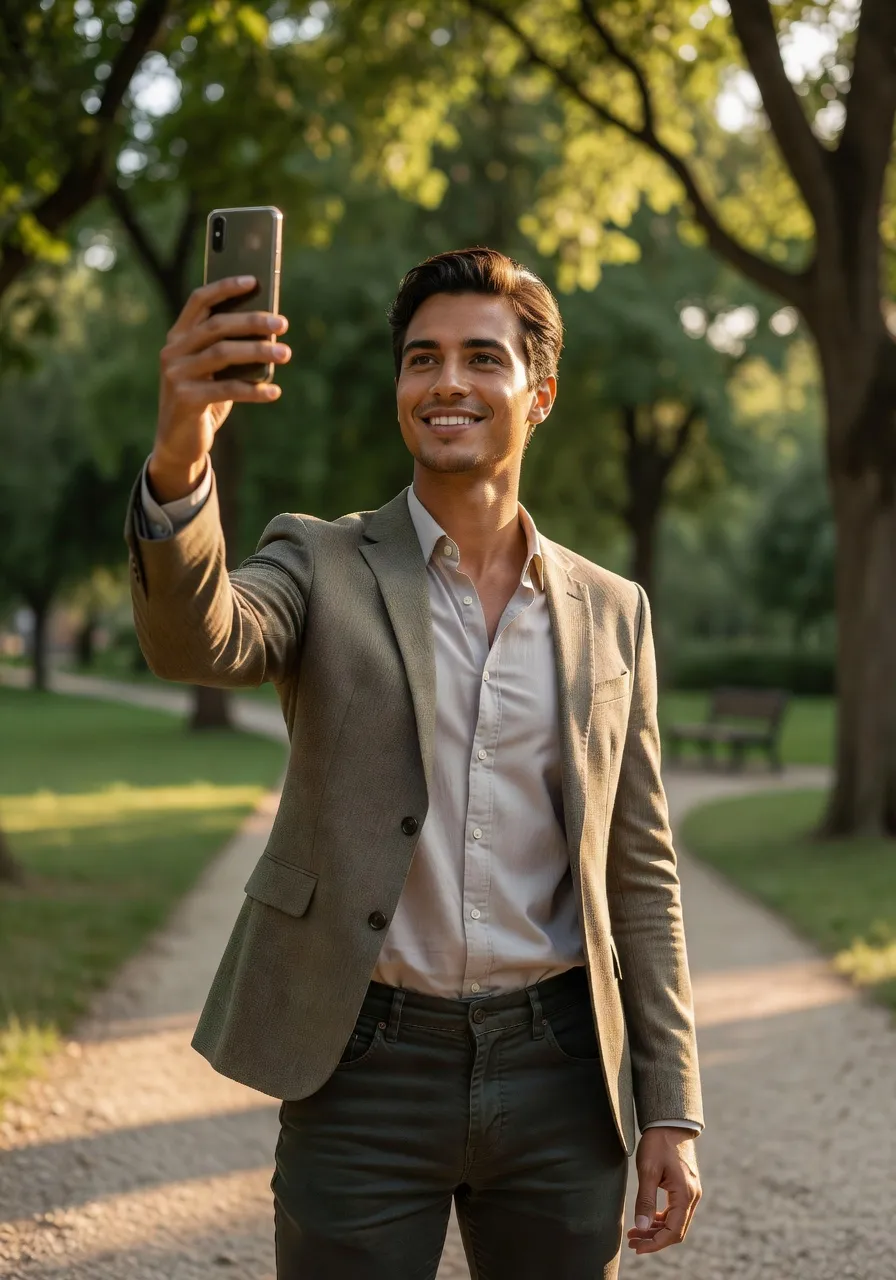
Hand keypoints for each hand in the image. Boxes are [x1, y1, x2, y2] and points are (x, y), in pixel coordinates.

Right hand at [149, 276, 291, 500]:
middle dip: (253, 322)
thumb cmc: (204, 400)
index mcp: (178, 336)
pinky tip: (274, 391)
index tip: (254, 280)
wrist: (179, 443)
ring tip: (286, 354)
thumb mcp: (213, 371)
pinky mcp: (185, 399)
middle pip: (217, 326)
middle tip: (282, 324)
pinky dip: (254, 390)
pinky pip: (227, 390)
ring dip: (258, 352)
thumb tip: (270, 331)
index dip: (225, 287)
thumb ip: (229, 349)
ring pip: (223, 354)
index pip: (199, 300)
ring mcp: (176, 375)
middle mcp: (173, 351)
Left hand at [627, 1127, 700, 1254]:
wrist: (669, 1123)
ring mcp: (691, 1193)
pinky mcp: (685, 1188)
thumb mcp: (648, 1170)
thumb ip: (645, 1200)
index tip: (637, 1247)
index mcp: (685, 1194)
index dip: (655, 1244)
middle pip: (676, 1231)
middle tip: (632, 1242)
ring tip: (635, 1233)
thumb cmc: (658, 1143)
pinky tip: (646, 1220)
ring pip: (675, 1222)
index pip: (673, 1231)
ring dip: (656, 1231)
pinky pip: (675, 1212)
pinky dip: (661, 1220)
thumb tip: (641, 1228)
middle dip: (654, 1240)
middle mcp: (692, 1197)